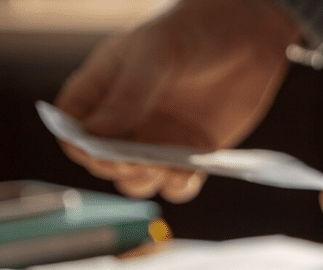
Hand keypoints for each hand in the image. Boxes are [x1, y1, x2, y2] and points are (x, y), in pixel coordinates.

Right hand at [55, 0, 299, 201]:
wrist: (250, 36)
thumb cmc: (196, 30)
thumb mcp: (157, 52)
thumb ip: (128, 92)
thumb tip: (96, 134)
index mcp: (105, 88)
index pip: (72, 125)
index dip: (77, 143)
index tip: (95, 148)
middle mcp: (128, 118)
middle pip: (101, 160)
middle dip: (112, 166)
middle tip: (132, 160)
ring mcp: (158, 138)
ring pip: (135, 180)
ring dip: (141, 182)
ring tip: (160, 167)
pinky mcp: (191, 153)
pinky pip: (176, 185)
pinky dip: (177, 186)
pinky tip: (187, 172)